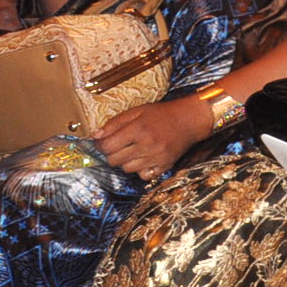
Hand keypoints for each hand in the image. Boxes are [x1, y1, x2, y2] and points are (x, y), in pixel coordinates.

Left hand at [94, 97, 210, 180]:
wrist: (190, 120)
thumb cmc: (162, 114)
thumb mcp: (137, 111)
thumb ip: (115, 123)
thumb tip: (96, 136)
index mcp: (138, 129)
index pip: (107, 146)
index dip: (101, 145)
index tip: (103, 142)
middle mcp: (147, 144)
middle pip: (114, 160)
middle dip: (112, 154)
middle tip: (119, 146)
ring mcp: (157, 157)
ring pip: (127, 169)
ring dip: (126, 162)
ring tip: (133, 151)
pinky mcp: (165, 165)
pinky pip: (143, 176)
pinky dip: (141, 170)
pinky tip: (144, 159)